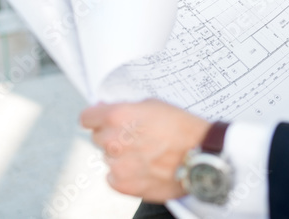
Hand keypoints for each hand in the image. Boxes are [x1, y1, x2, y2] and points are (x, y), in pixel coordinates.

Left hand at [80, 99, 210, 200]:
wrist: (201, 156)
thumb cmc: (183, 129)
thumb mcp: (154, 104)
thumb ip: (126, 108)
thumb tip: (108, 112)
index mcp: (118, 116)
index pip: (87, 117)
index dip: (96, 117)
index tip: (101, 119)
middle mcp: (113, 141)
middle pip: (98, 137)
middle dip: (112, 135)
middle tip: (135, 136)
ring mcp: (117, 165)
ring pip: (108, 158)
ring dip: (121, 155)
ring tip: (146, 153)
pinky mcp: (123, 184)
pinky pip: (113, 176)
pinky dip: (125, 173)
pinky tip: (145, 167)